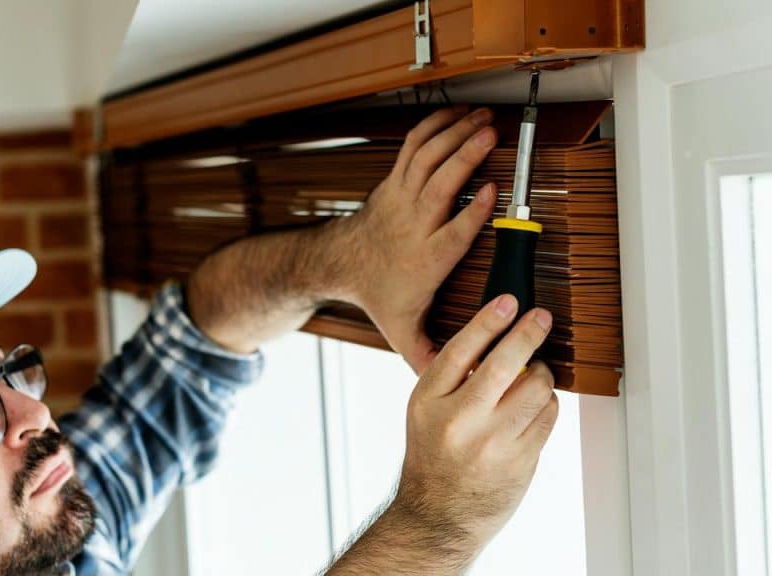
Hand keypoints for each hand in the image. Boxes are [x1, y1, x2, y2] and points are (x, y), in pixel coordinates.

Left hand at [334, 105, 498, 373]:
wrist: (341, 264)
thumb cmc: (379, 293)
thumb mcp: (402, 330)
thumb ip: (428, 354)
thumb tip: (453, 380)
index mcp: (425, 258)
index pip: (451, 234)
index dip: (471, 213)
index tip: (492, 194)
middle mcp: (413, 224)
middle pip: (439, 186)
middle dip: (464, 158)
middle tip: (491, 136)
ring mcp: (401, 197)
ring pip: (426, 159)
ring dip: (454, 134)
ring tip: (484, 119)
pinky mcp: (396, 181)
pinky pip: (414, 147)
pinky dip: (436, 126)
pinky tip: (460, 114)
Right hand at [393, 295, 557, 563]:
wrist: (438, 515)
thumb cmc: (433, 458)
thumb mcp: (425, 412)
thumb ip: (451, 379)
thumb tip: (495, 339)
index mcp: (428, 402)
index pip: (461, 350)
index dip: (488, 321)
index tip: (508, 302)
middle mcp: (458, 420)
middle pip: (504, 364)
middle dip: (528, 334)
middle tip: (541, 319)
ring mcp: (491, 443)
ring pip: (535, 390)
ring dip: (541, 376)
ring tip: (534, 377)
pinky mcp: (519, 461)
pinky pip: (547, 417)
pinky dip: (547, 405)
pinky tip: (535, 407)